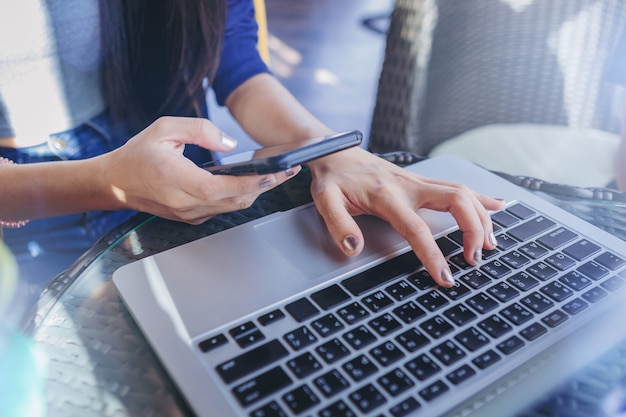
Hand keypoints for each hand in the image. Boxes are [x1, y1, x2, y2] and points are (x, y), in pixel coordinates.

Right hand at [102, 117, 299, 223]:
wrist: (115, 182)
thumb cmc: (137, 154)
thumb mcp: (165, 128)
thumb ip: (200, 130)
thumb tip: (230, 144)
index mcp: (178, 181)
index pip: (224, 187)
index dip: (254, 182)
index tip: (277, 172)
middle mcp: (186, 204)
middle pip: (236, 200)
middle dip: (267, 186)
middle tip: (288, 170)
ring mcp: (189, 214)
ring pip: (232, 207)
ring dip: (257, 192)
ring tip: (277, 175)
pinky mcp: (191, 217)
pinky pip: (222, 209)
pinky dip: (240, 196)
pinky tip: (252, 183)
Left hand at [307, 147, 503, 286]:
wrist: (335, 151)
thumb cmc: (332, 177)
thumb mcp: (325, 201)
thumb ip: (339, 225)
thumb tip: (354, 248)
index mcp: (387, 195)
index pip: (417, 228)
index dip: (433, 255)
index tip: (445, 276)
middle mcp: (408, 185)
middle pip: (455, 201)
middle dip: (472, 229)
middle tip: (476, 258)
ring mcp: (418, 180)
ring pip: (461, 192)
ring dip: (480, 216)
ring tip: (489, 243)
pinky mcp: (421, 180)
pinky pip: (456, 186)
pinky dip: (479, 197)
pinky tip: (495, 206)